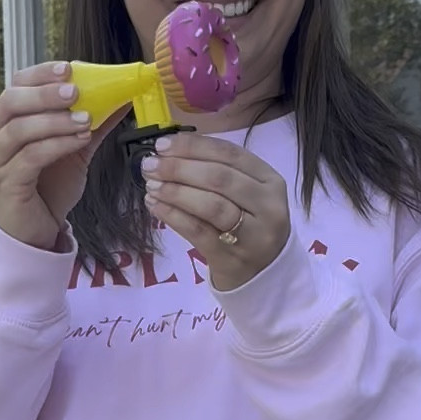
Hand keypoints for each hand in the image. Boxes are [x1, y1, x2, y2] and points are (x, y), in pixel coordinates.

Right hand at [0, 64, 129, 250]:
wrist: (37, 232)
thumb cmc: (49, 188)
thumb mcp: (73, 150)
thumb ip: (91, 123)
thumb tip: (120, 96)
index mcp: (4, 122)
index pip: (15, 85)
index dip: (40, 74)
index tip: (68, 68)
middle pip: (9, 102)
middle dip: (44, 93)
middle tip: (75, 91)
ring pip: (18, 129)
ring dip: (54, 120)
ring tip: (86, 119)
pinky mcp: (6, 184)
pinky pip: (29, 157)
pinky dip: (56, 145)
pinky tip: (79, 140)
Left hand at [141, 133, 290, 289]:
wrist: (263, 274)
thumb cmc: (248, 224)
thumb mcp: (246, 194)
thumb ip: (217, 170)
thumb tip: (170, 151)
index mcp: (270, 180)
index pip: (230, 154)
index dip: (193, 146)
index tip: (163, 145)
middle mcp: (267, 205)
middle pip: (220, 178)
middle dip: (179, 168)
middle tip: (150, 166)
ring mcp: (253, 234)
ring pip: (211, 205)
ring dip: (175, 192)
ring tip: (151, 186)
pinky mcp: (232, 257)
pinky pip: (198, 231)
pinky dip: (173, 216)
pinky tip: (155, 206)